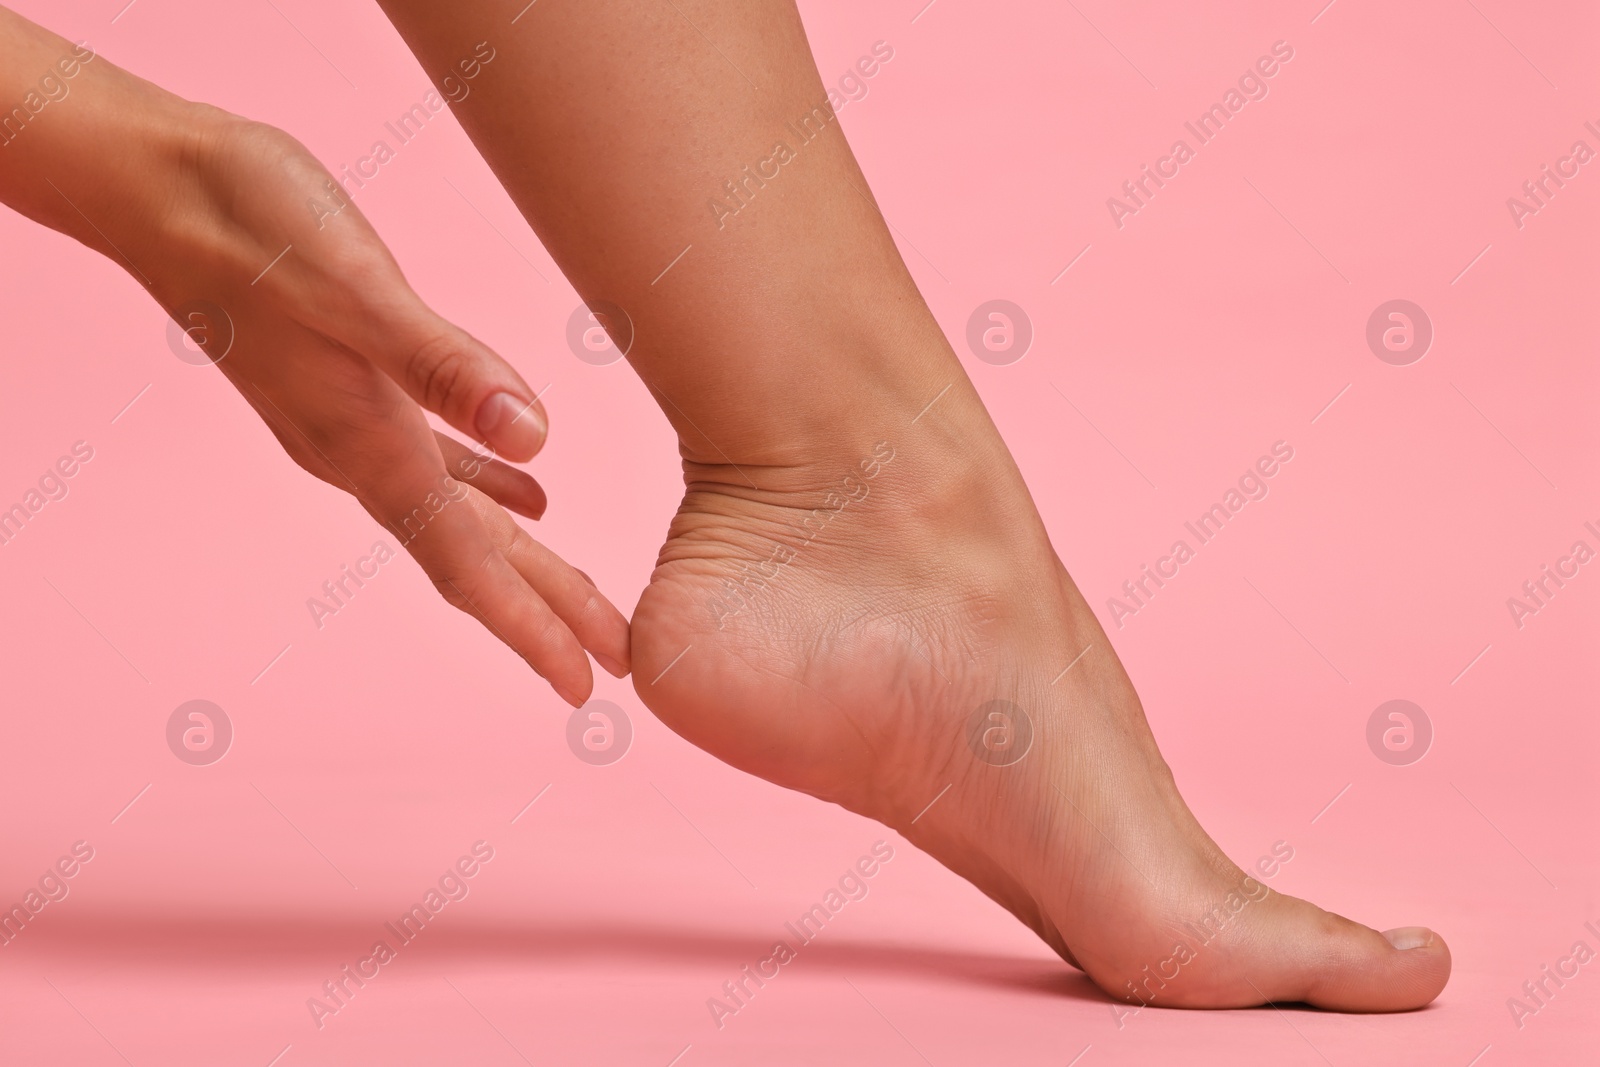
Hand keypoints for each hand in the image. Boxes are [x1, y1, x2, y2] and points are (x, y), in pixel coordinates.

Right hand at [159, 114, 630, 704]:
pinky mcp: (356, 384)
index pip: (468, 562)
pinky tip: (531, 494)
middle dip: (548, 611)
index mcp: (371, 445)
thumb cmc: (252, 227)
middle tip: (614, 663)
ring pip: (465, 517)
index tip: (584, 686)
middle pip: (476, 555)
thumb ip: (444, 366)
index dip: (533, 626)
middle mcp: (363, 453)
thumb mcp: (355, 289)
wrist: (160, 189)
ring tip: (582, 605)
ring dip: (527, 565)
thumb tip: (538, 439)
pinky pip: (441, 465)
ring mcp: (356, 424)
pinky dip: (491, 490)